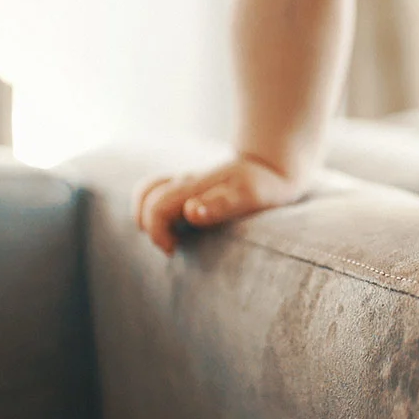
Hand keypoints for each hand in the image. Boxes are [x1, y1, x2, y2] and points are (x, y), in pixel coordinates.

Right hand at [133, 154, 306, 250]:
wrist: (273, 168)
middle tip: (172, 246)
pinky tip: (175, 226)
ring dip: (146, 214)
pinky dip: (155, 210)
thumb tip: (190, 212)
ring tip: (166, 236)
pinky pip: (159, 193)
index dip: (156, 232)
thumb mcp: (249, 196)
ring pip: (148, 191)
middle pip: (145, 197)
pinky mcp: (190, 189)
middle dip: (149, 225)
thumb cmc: (263, 185)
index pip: (156, 208)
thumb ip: (220, 205)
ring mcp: (186, 184)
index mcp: (194, 187)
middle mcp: (185, 183)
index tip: (173, 249)